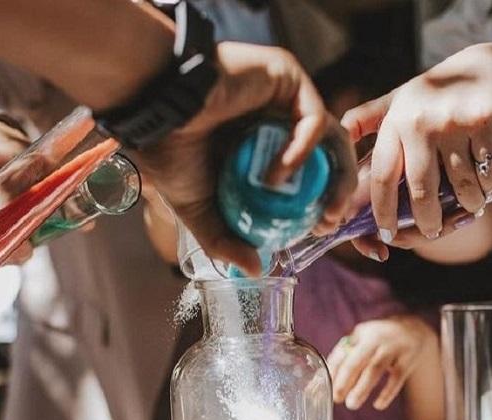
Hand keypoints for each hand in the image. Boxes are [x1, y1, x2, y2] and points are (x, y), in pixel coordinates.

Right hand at [132, 42, 357, 275]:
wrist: (153, 114)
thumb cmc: (168, 153)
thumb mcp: (198, 209)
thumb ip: (226, 240)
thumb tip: (256, 271)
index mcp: (263, 145)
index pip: (310, 172)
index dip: (321, 202)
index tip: (318, 229)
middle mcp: (278, 118)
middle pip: (330, 154)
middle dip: (338, 192)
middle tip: (327, 221)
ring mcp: (284, 96)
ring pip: (333, 137)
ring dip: (336, 177)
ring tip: (321, 207)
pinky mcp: (287, 77)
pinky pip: (312, 118)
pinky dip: (302, 152)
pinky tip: (277, 175)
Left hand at [326, 315, 437, 410]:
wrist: (417, 330)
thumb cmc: (381, 339)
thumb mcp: (363, 339)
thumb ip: (344, 355)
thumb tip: (322, 376)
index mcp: (362, 333)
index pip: (342, 352)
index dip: (332, 370)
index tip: (323, 386)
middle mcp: (376, 339)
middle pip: (357, 361)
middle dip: (344, 381)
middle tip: (336, 398)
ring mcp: (393, 349)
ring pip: (375, 370)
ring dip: (362, 389)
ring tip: (351, 404)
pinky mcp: (407, 360)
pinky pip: (396, 379)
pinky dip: (387, 393)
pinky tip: (378, 405)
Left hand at [341, 42, 491, 241]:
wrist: (489, 66)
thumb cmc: (436, 93)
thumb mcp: (399, 101)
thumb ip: (367, 120)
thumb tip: (337, 137)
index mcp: (395, 122)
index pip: (382, 178)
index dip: (383, 213)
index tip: (387, 234)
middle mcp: (420, 121)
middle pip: (421, 192)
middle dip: (428, 222)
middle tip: (432, 230)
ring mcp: (454, 121)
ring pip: (460, 188)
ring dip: (467, 204)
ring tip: (469, 203)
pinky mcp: (486, 121)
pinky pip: (486, 174)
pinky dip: (487, 185)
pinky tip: (486, 181)